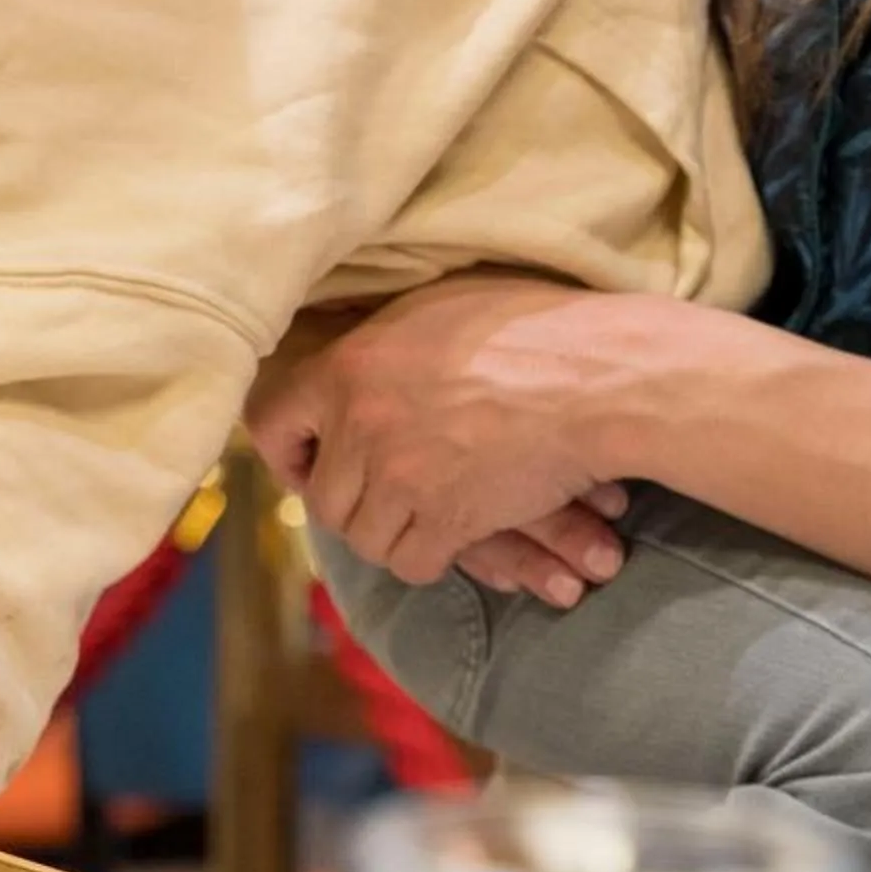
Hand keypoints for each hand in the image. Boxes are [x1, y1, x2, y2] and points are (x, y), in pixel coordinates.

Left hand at [248, 273, 646, 590]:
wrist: (599, 375)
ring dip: (392, 534)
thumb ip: (378, 343)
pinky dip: (431, 557)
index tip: (312, 463)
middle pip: (324, 499)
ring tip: (422, 515)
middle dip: (352, 505)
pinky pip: (411, 563)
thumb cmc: (530, 328)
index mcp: (349, 366)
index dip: (289, 453)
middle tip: (384, 498)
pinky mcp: (446, 519)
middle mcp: (361, 424)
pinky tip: (454, 535)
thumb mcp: (433, 308)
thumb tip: (347, 358)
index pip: (271, 424)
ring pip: (365, 538)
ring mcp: (401, 476)